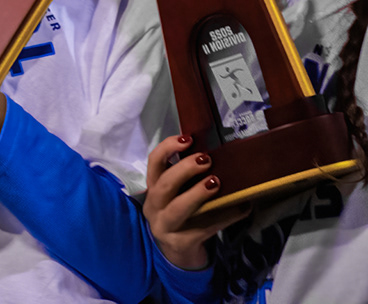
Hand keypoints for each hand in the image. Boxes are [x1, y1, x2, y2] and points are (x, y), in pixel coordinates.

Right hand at [143, 133, 249, 269]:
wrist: (179, 256)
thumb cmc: (183, 217)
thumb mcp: (177, 197)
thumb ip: (188, 180)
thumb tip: (220, 154)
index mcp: (153, 190)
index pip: (153, 163)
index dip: (167, 148)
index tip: (188, 139)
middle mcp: (154, 207)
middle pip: (163, 185)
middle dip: (184, 169)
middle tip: (206, 159)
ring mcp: (166, 227)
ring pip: (177, 208)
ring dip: (197, 193)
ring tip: (216, 182)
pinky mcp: (182, 243)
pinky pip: (204, 228)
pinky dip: (224, 217)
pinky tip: (241, 208)